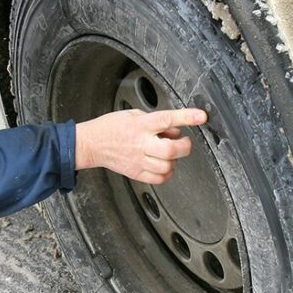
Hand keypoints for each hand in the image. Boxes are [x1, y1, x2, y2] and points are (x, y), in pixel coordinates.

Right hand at [75, 108, 208, 183]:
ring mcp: (138, 160)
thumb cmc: (111, 127)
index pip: (168, 119)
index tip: (201, 116)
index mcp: (141, 125)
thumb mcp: (134, 114)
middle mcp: (141, 144)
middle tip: (184, 143)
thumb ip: (157, 122)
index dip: (187, 117)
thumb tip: (175, 131)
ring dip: (175, 160)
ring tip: (168, 154)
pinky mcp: (135, 173)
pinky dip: (167, 173)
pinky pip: (159, 178)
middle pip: (171, 150)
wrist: (91, 144)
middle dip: (185, 147)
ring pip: (167, 166)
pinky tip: (163, 165)